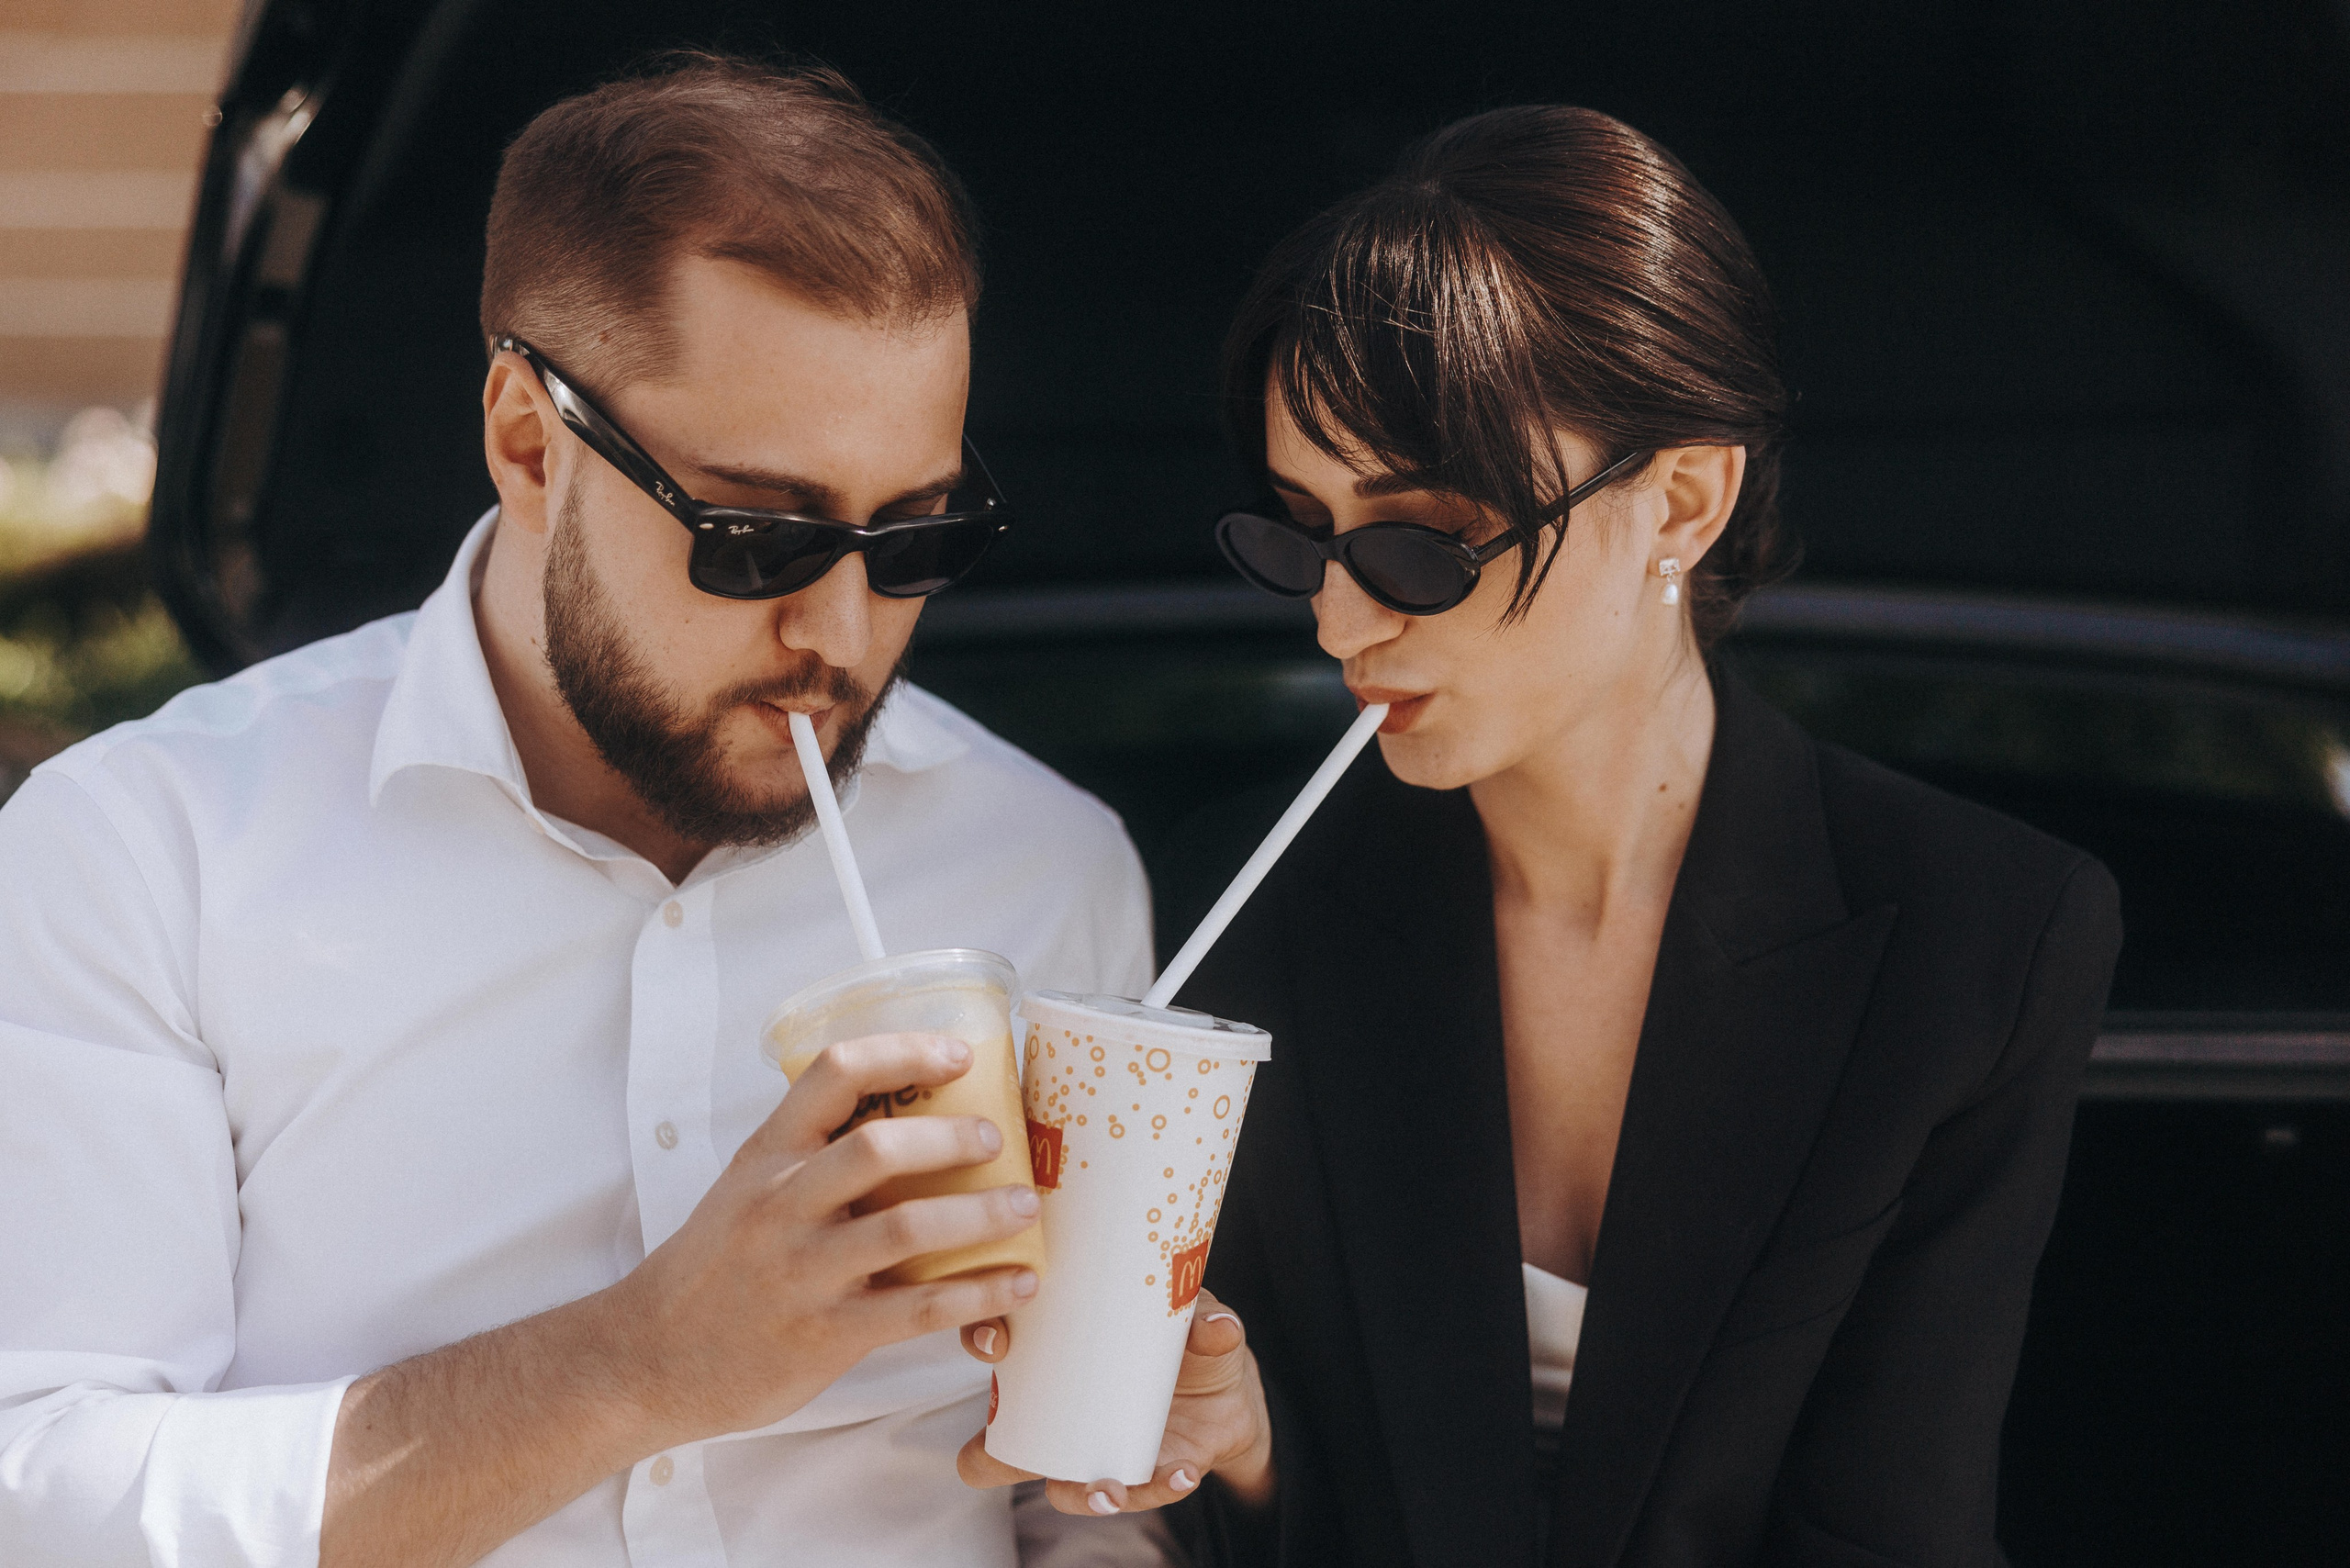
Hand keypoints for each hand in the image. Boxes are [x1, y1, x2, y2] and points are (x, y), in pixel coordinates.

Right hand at [601, 1032, 1041, 1445]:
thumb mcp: (745, 1188)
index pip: (834, 1074)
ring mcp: (803, 1271)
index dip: (904, 1052)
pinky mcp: (825, 1334)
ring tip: (1024, 1206)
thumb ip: (811, 1158)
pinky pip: (918, 1309)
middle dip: (951, 1138)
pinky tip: (1017, 1283)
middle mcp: (782, 1205)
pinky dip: (979, 1293)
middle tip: (997, 1139)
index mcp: (767, 1156)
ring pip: (907, 1228)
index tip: (957, 1054)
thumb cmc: (712, 1268)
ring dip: (980, 1215)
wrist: (649, 1357)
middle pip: (878, 1148)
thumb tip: (909, 1123)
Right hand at [954, 1287, 1273, 1515]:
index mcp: (1058, 1351)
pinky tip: (1183, 1473)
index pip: (998, 1338)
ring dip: (1084, 1494)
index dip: (982, 1338)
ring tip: (1111, 1490)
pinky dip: (1161, 1486)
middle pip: (1000, 1444)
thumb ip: (1208, 1320)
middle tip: (1015, 1455)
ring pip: (1064, 1487)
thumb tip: (1211, 1328)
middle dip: (992, 1458)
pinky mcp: (1141, 1478)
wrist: (1233, 1394)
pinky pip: (1141, 1492)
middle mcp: (1062, 1413)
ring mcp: (1095, 1452)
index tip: (997, 1342)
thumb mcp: (1198, 1317)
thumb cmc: (1190, 1339)